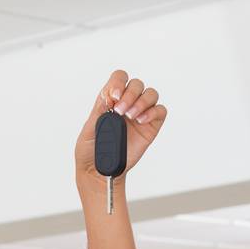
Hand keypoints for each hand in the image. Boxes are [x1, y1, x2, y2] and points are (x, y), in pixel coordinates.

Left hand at [75, 69, 166, 183]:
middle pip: (136, 84)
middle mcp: (127, 104)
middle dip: (129, 94)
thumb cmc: (91, 149)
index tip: (113, 97)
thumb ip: (99, 111)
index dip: (118, 82)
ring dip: (141, 102)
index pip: (119, 78)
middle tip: (120, 111)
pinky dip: (153, 112)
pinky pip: (160, 111)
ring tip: (130, 116)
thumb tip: (109, 96)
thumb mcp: (89, 128)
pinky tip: (141, 121)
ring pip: (150, 94)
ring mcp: (140, 115)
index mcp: (111, 100)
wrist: (100, 169)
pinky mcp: (150, 126)